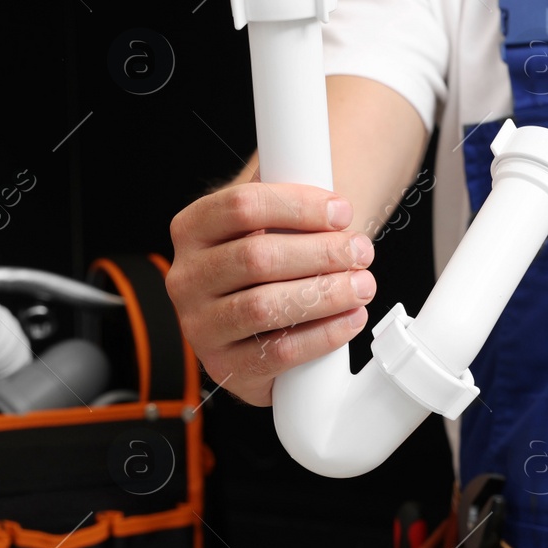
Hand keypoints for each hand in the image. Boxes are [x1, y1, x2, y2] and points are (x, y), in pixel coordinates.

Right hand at [166, 181, 376, 406]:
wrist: (255, 321)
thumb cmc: (268, 260)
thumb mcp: (268, 221)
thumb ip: (287, 196)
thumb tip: (324, 180)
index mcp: (191, 229)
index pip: (241, 206)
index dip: (298, 206)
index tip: (341, 211)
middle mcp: (185, 278)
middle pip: (256, 257)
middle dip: (320, 252)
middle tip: (361, 251)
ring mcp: (199, 327)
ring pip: (265, 307)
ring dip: (325, 293)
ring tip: (362, 285)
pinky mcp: (226, 367)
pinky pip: (278, 353)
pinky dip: (322, 335)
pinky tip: (350, 319)